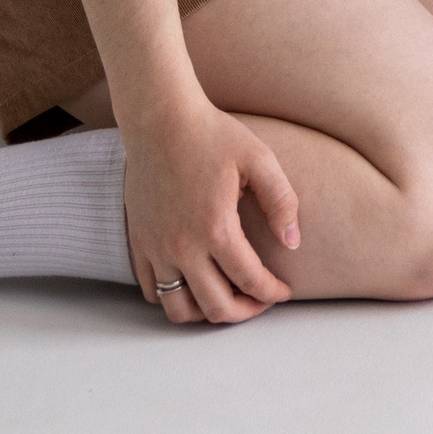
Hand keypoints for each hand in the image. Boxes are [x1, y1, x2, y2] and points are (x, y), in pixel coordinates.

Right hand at [122, 94, 301, 325]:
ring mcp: (156, 249)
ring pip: (179, 309)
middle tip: (260, 301)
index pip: (250, 280)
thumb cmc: (212, 135)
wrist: (160, 119)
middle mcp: (182, 247)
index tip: (283, 291)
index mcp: (216, 228)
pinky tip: (193, 282)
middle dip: (245, 312)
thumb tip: (293, 242)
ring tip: (227, 298)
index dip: (271, 292)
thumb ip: (281, 201)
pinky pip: (152, 291)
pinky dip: (173, 298)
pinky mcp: (139, 243)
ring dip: (206, 313)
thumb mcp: (258, 158)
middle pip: (215, 307)